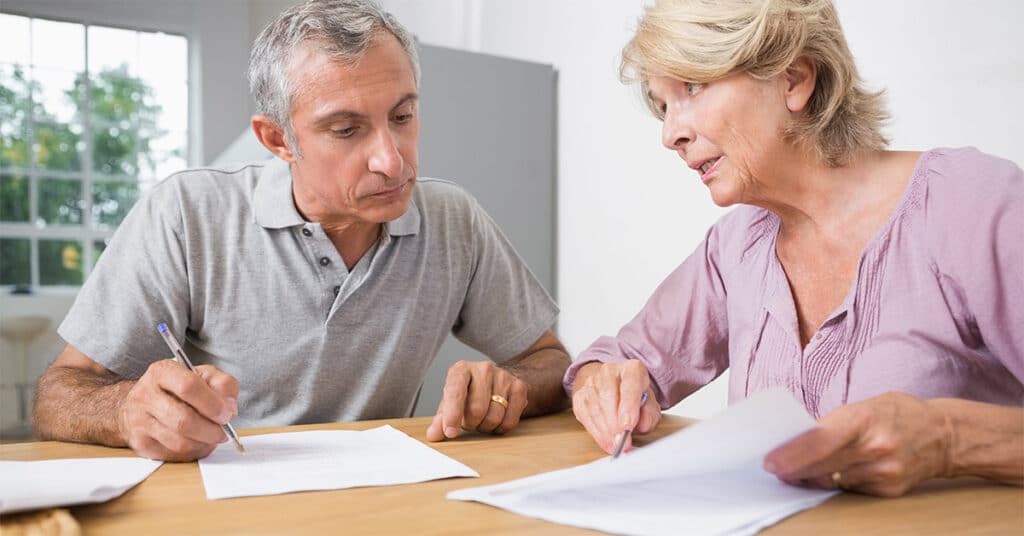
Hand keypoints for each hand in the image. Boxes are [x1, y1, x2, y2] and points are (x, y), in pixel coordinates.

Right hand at [117, 359, 239, 461]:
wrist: (141, 403)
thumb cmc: (177, 388)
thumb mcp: (203, 375)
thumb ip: (223, 384)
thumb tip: (229, 407)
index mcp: (162, 372)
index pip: (188, 387)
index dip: (213, 404)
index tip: (226, 413)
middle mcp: (145, 395)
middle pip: (183, 420)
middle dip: (211, 430)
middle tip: (224, 431)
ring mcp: (139, 421)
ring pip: (179, 442)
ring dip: (204, 443)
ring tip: (211, 436)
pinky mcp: (140, 443)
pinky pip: (174, 455)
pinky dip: (192, 452)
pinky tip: (197, 442)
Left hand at [426, 360, 527, 440]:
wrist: (496, 382)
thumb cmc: (468, 394)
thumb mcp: (450, 403)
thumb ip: (440, 420)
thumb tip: (433, 435)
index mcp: (461, 370)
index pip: (455, 392)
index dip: (452, 414)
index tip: (450, 431)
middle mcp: (483, 369)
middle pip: (477, 410)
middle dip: (471, 423)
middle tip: (469, 420)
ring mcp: (503, 376)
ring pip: (494, 417)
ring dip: (485, 426)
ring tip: (482, 418)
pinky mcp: (519, 387)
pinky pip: (510, 421)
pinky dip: (500, 428)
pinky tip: (496, 419)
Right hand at [571, 360, 660, 453]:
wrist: (616, 390)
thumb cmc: (635, 399)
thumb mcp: (650, 406)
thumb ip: (649, 415)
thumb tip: (641, 425)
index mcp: (632, 369)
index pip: (630, 383)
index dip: (628, 405)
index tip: (628, 425)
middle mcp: (610, 371)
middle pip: (608, 395)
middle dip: (614, 422)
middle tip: (622, 441)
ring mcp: (592, 382)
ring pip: (595, 407)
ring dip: (605, 430)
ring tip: (615, 444)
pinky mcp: (580, 395)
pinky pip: (585, 415)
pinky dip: (596, 432)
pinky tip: (605, 441)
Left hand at [764, 392, 952, 496]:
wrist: (945, 434)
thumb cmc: (897, 414)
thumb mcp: (863, 406)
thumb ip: (832, 423)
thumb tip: (795, 441)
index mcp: (864, 419)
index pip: (820, 441)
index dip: (791, 454)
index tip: (770, 462)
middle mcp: (876, 447)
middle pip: (822, 465)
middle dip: (794, 469)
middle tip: (775, 470)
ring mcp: (885, 471)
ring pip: (834, 480)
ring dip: (815, 476)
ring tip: (802, 469)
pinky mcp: (891, 490)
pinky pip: (852, 489)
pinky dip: (840, 481)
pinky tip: (838, 472)